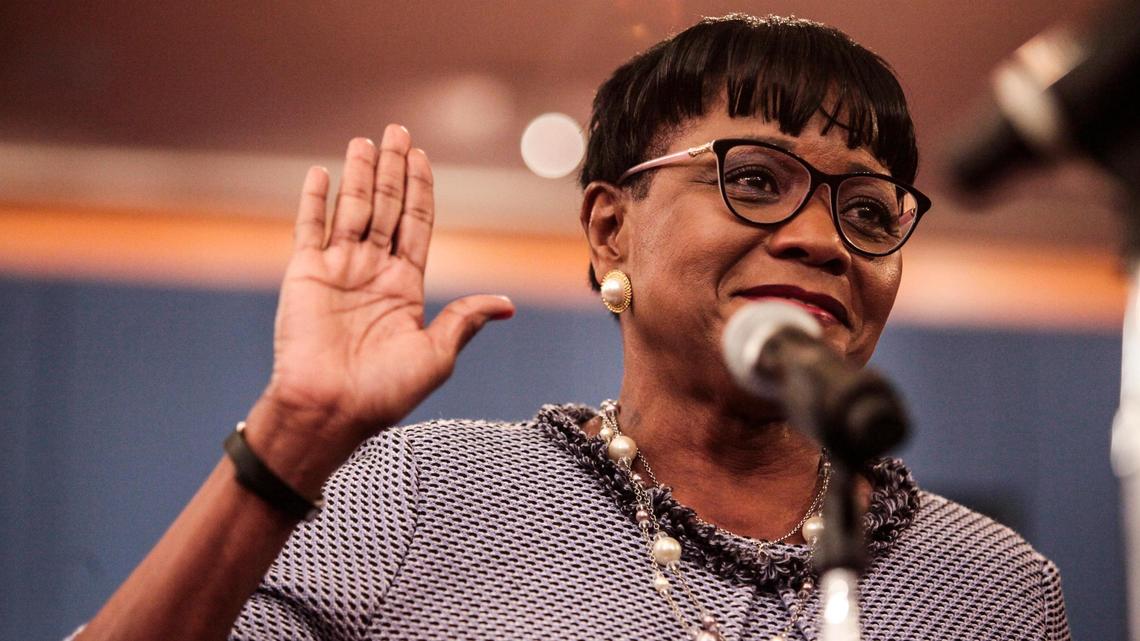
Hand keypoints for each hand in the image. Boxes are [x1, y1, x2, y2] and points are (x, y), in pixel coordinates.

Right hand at [255, 125, 514, 461]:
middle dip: (394, 169)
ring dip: (360, 174)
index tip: (424, 158)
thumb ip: (464, 320)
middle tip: (398, 130)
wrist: (331, 410)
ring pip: (352, 208)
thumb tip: (507, 305)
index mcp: (405, 286)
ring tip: (366, 141)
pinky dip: (313, 200)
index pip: (416, 224)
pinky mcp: (305, 275)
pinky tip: (320, 173)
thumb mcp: (437, 355)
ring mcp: (338, 270)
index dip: (420, 190)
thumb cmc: (385, 392)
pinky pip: (309, 228)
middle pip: (387, 207)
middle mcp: (372, 272)